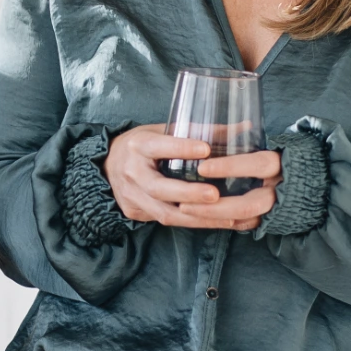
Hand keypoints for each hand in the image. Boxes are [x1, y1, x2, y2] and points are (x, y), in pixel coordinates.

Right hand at [103, 124, 280, 230]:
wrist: (106, 166)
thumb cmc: (143, 145)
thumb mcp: (162, 130)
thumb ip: (198, 130)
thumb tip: (244, 127)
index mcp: (137, 145)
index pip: (158, 146)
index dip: (181, 148)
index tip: (206, 149)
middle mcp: (131, 172)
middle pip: (159, 188)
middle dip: (188, 193)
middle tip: (215, 195)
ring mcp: (131, 195)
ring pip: (164, 212)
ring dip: (197, 217)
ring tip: (226, 217)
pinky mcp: (135, 212)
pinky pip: (165, 221)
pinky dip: (192, 223)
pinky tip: (216, 222)